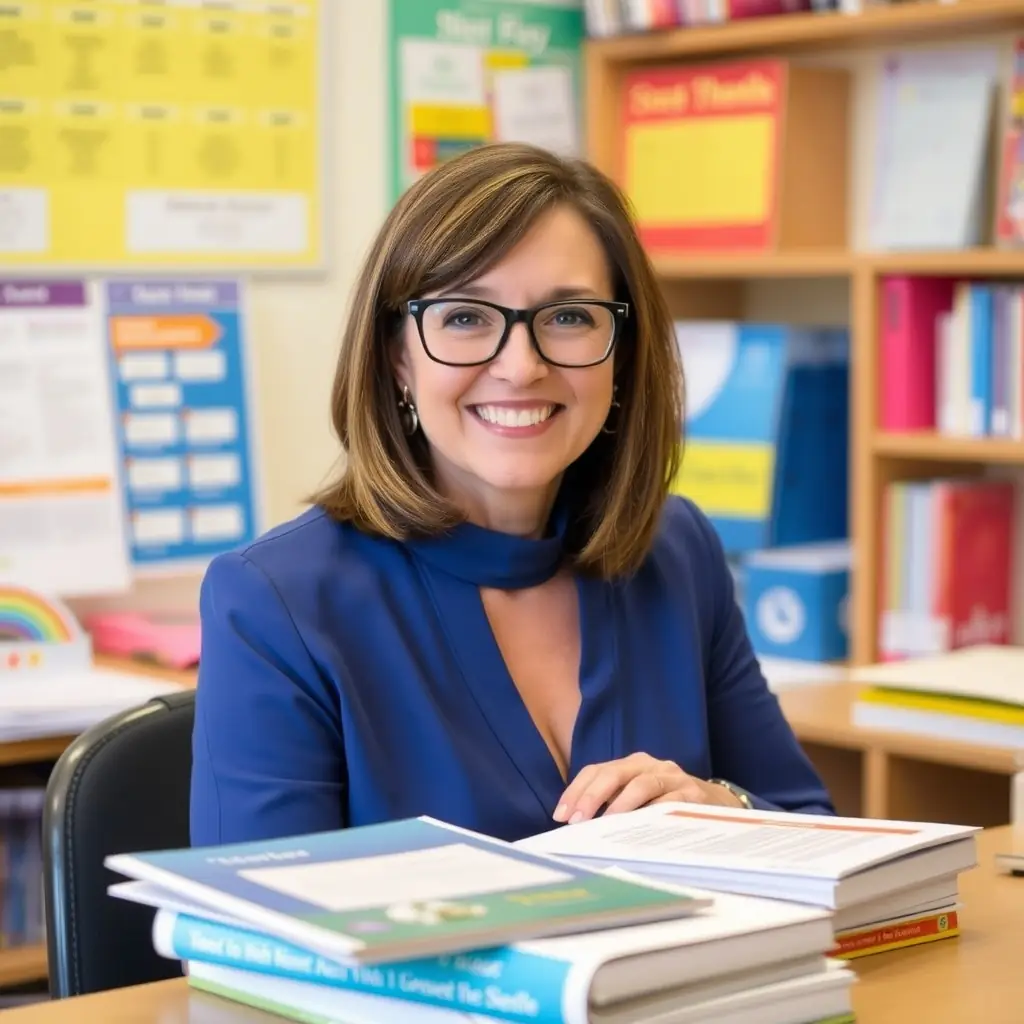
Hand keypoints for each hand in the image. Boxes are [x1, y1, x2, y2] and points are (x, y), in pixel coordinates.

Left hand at [553, 752, 744, 823]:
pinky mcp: (693, 794)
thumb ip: (612, 805)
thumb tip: (576, 825)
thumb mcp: (639, 799)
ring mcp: (673, 777)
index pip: (597, 770)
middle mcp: (651, 765)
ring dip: (620, 804)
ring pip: (642, 784)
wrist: (718, 805)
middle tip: (577, 819)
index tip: (561, 814)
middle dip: (592, 796)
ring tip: (606, 823)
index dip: (576, 790)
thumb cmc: (668, 804)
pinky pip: (671, 802)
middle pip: (615, 773)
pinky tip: (642, 829)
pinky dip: (654, 813)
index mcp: (632, 764)